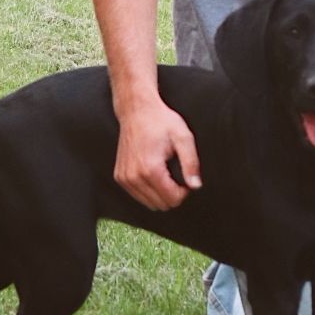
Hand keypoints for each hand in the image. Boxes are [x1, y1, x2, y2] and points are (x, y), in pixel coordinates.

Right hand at [113, 96, 201, 210]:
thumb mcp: (183, 137)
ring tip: (164, 171)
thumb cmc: (161, 121)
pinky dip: (148, 189)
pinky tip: (153, 171)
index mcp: (150, 169)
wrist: (136, 110)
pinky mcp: (119, 177)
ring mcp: (124, 178)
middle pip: (161, 204)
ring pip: (149, 203)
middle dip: (172, 193)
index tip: (185, 175)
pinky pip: (138, 196)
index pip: (172, 199)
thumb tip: (196, 186)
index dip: (184, 191)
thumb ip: (191, 163)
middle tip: (175, 173)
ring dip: (160, 192)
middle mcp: (133, 177)